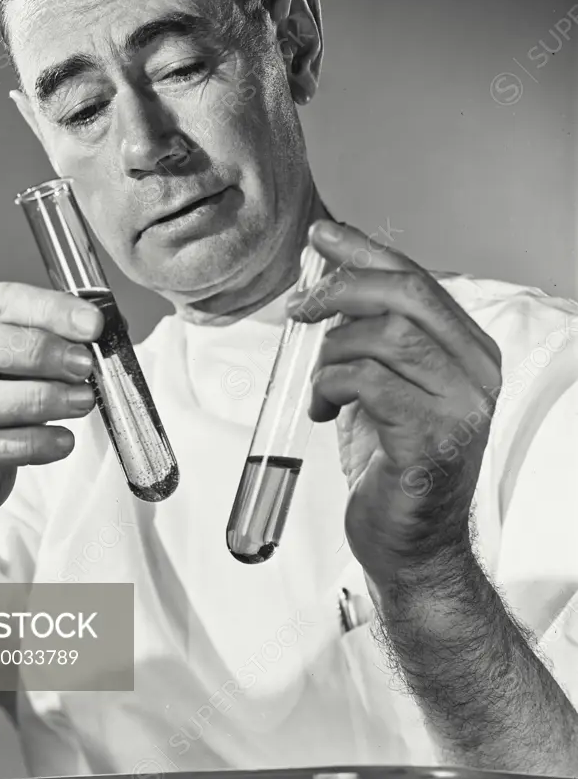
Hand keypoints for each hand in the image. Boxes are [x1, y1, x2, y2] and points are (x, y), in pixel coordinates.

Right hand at [0, 282, 102, 520]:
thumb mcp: (14, 360)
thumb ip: (52, 340)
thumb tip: (108, 332)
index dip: (49, 310)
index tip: (93, 325)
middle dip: (39, 351)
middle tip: (84, 365)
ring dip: (41, 399)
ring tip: (82, 401)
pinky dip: (32, 444)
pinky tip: (63, 440)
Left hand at [287, 220, 501, 585]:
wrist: (411, 541)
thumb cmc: (393, 460)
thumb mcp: (383, 383)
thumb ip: (371, 336)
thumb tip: (327, 285)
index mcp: (469, 352)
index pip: (417, 280)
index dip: (365, 252)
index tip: (323, 237)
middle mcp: (476, 373)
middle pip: (406, 296)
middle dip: (343, 289)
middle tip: (301, 307)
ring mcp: (461, 407)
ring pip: (385, 336)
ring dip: (332, 351)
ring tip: (317, 383)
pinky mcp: (433, 439)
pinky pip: (368, 382)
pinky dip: (330, 385)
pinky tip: (321, 408)